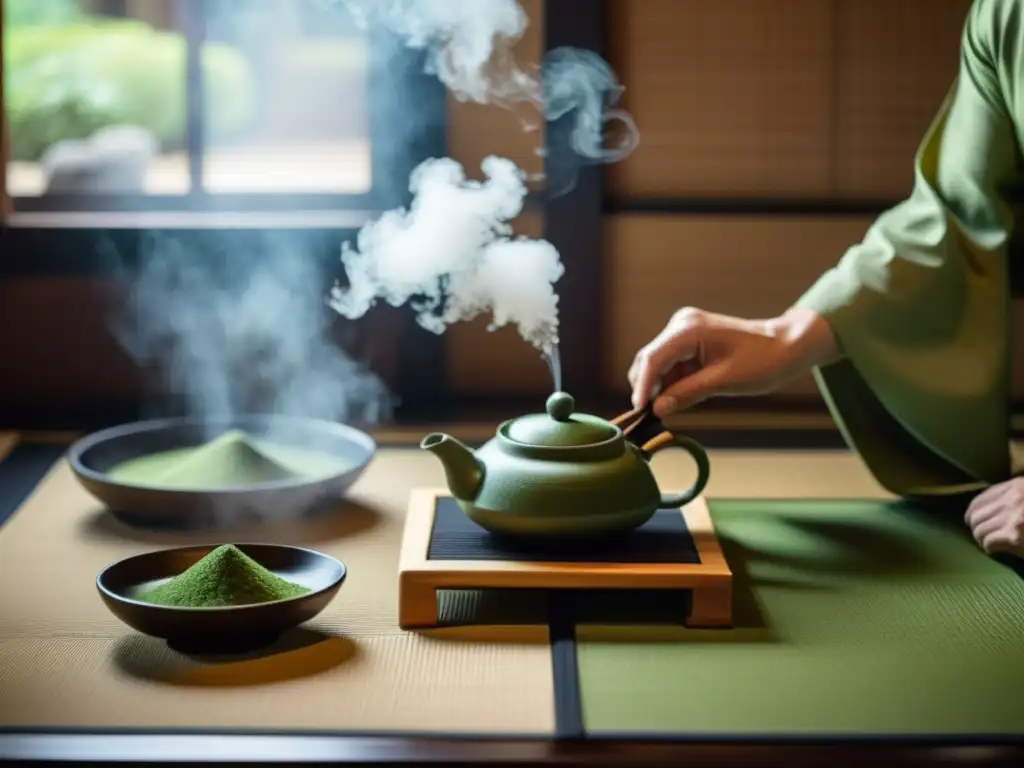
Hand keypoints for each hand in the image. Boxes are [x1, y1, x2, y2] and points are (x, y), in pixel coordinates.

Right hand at [628, 306, 840, 418]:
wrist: (785, 346)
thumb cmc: (762, 360)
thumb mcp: (724, 381)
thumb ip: (687, 393)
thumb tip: (657, 409)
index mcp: (688, 329)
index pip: (652, 359)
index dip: (642, 387)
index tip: (638, 411)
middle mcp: (681, 325)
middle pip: (648, 360)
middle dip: (647, 388)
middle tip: (651, 417)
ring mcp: (683, 330)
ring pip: (656, 364)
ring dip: (659, 388)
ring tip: (667, 410)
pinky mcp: (688, 340)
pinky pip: (669, 364)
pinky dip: (670, 383)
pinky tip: (677, 399)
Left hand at [964, 478, 1023, 555]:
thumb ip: (1012, 496)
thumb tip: (990, 507)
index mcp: (1017, 485)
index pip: (982, 497)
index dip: (973, 511)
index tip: (972, 519)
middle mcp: (1013, 499)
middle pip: (976, 515)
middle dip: (976, 527)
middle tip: (981, 535)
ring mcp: (1013, 518)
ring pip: (979, 530)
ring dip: (982, 539)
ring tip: (988, 543)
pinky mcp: (1015, 537)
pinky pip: (989, 542)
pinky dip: (990, 548)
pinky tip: (995, 549)